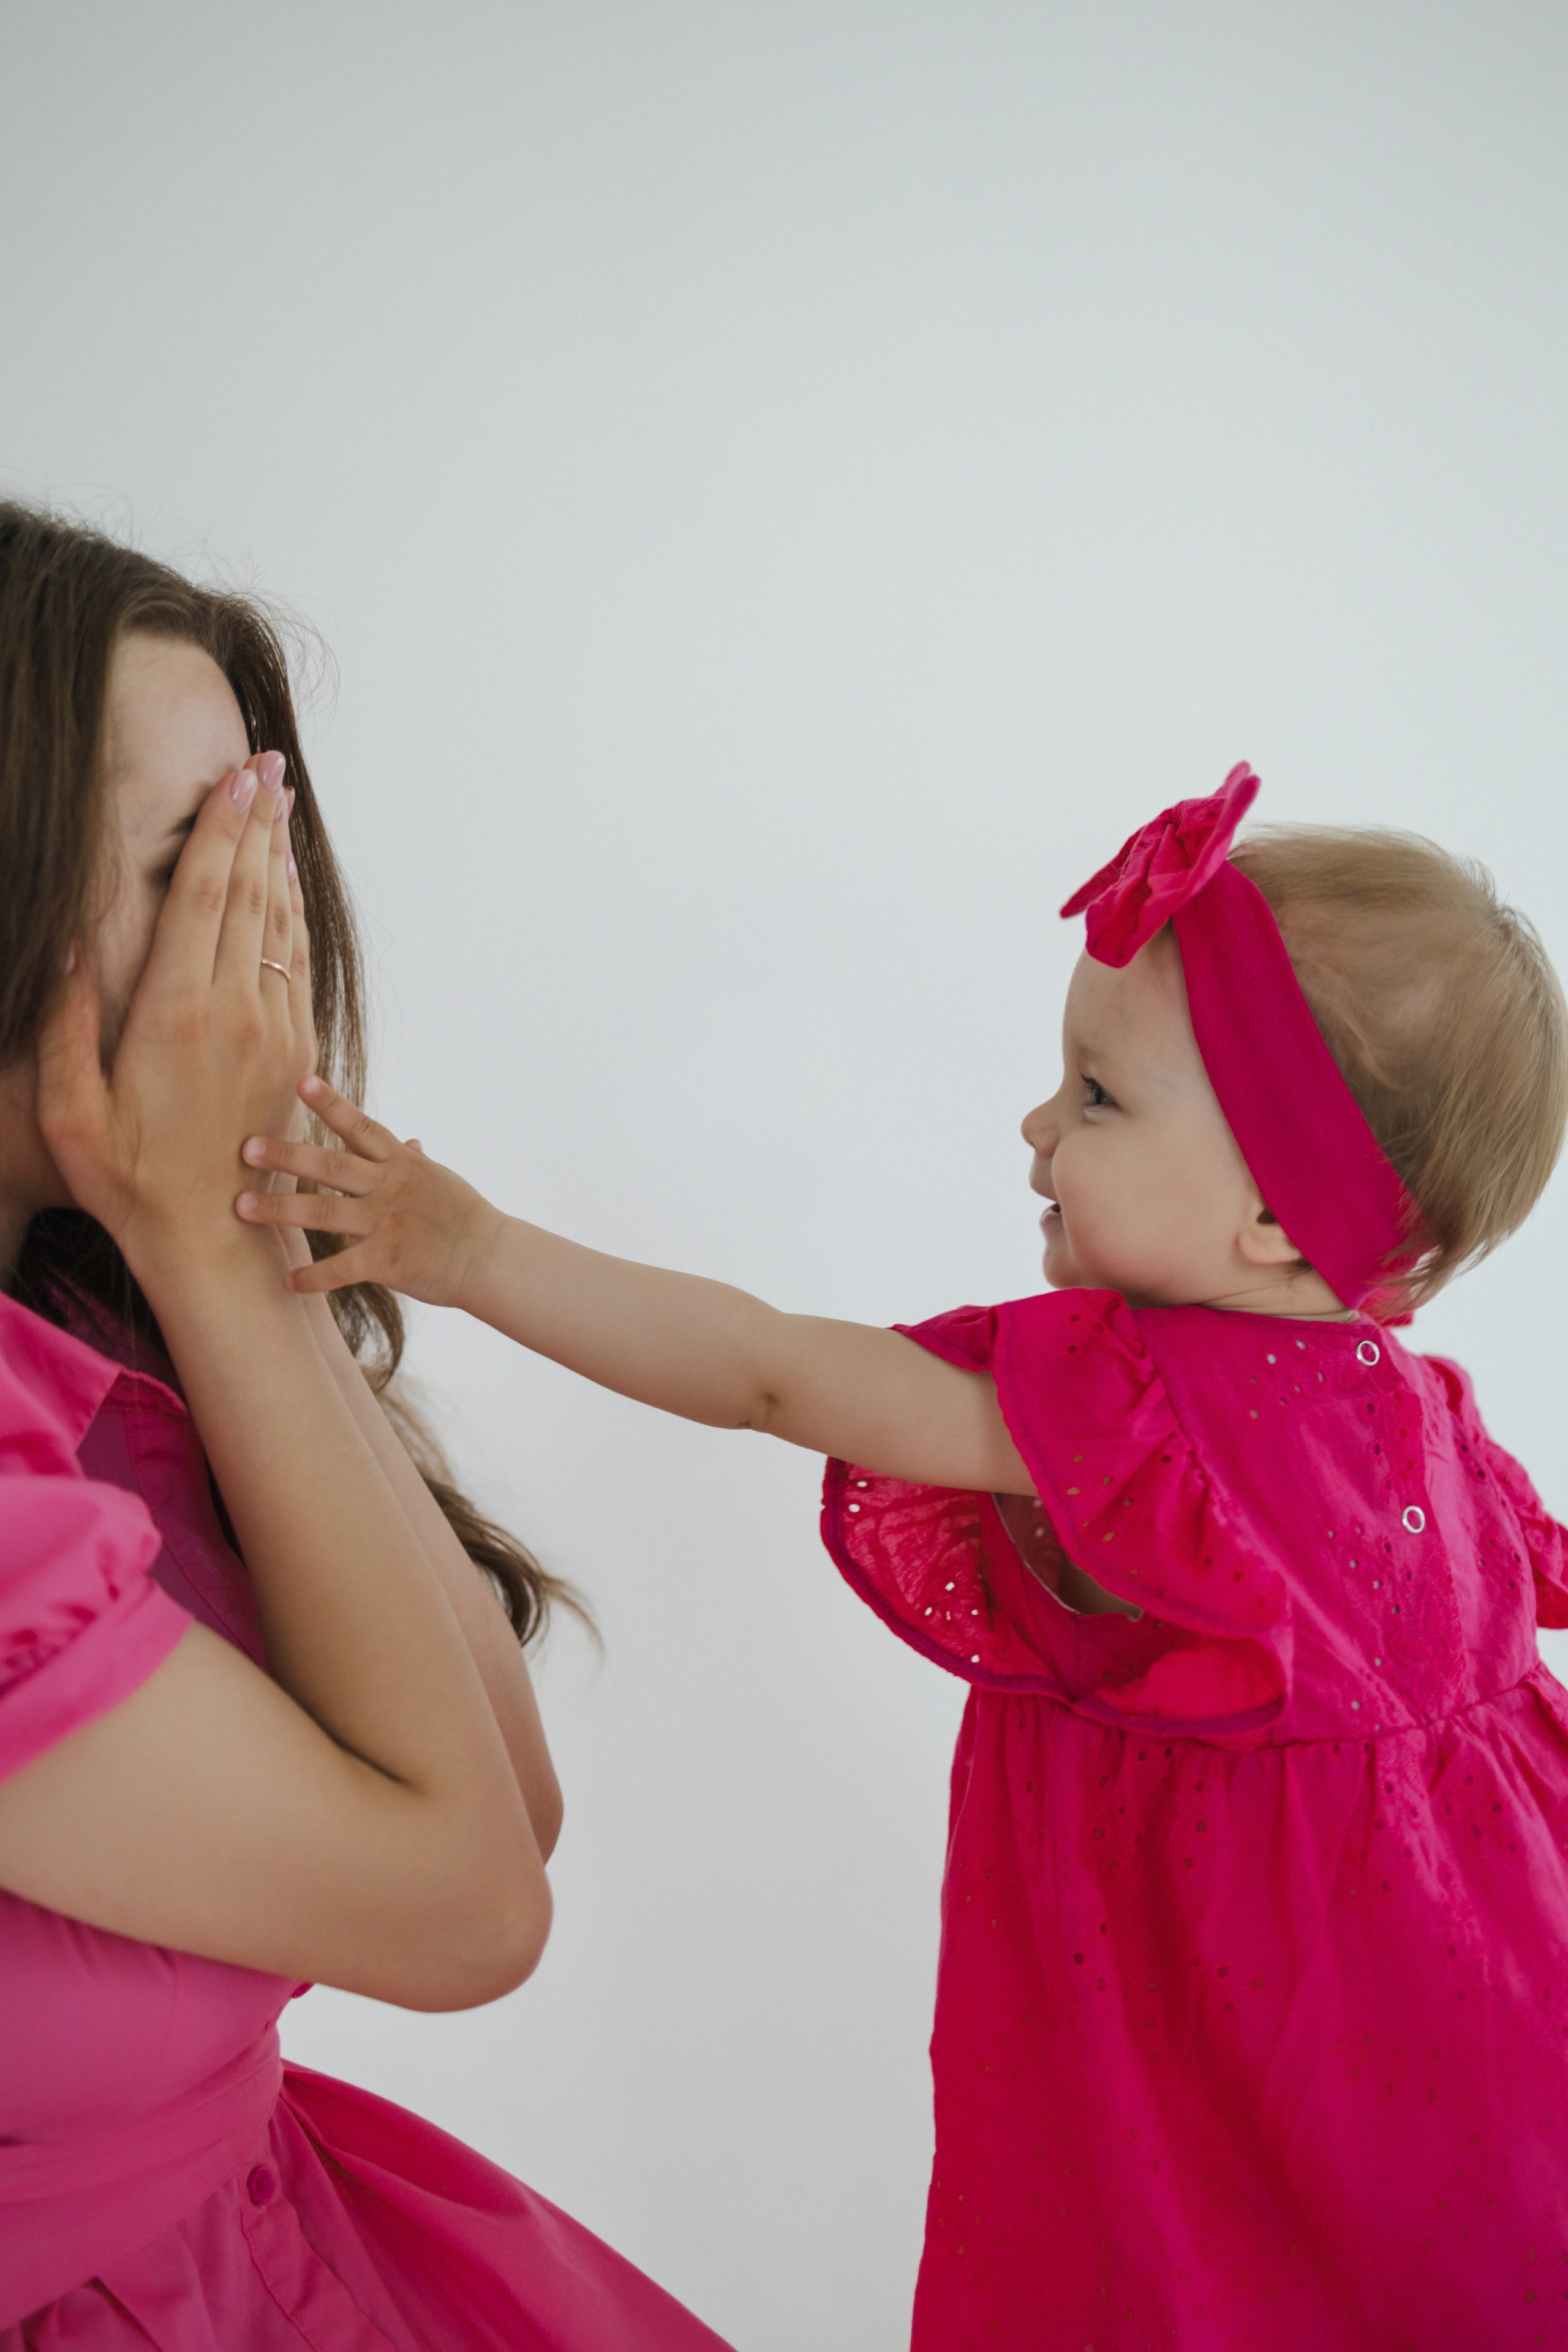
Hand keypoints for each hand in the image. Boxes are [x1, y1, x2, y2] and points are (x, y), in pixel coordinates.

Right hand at [37, 753, 314, 1283]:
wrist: (216, 1240)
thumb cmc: (129, 1180)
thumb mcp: (71, 1108)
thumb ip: (66, 1023)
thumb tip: (72, 940)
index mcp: (176, 1012)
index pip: (204, 896)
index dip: (219, 830)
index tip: (234, 777)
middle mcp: (236, 1009)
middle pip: (250, 893)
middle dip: (257, 823)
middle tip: (266, 763)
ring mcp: (274, 1028)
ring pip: (281, 921)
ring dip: (279, 857)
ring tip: (280, 802)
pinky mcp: (295, 1050)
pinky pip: (298, 963)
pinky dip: (293, 912)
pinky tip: (285, 883)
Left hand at [235, 1078, 504, 1307]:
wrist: (490, 1258)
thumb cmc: (464, 1218)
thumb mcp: (440, 1181)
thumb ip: (413, 1162)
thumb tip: (409, 1141)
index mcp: (400, 1164)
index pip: (359, 1126)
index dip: (330, 1103)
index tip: (299, 1081)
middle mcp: (389, 1188)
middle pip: (329, 1165)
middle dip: (285, 1155)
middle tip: (245, 1148)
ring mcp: (387, 1223)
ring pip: (325, 1212)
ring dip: (280, 1210)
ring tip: (241, 1208)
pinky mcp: (388, 1260)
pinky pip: (342, 1268)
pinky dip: (313, 1277)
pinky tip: (287, 1282)